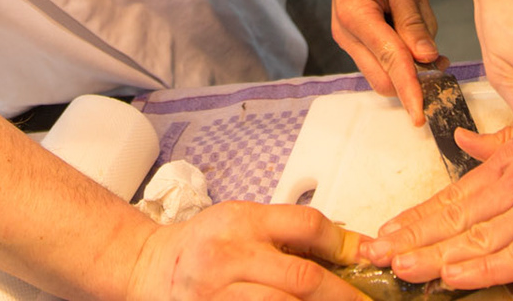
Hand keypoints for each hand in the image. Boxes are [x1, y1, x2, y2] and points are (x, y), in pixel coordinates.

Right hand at [126, 201, 366, 300]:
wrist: (147, 268)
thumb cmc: (198, 245)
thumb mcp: (238, 220)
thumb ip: (283, 230)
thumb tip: (343, 246)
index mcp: (241, 220)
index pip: (307, 225)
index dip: (345, 244)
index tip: (366, 257)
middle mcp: (229, 255)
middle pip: (303, 278)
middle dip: (343, 295)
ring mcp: (219, 293)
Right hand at [325, 0, 439, 121]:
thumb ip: (412, 20)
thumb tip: (428, 58)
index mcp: (355, 14)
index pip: (390, 61)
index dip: (410, 89)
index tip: (424, 115)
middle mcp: (346, 32)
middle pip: (385, 77)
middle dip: (417, 72)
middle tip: (440, 47)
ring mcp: (349, 37)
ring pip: (387, 70)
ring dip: (413, 53)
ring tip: (416, 5)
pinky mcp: (358, 37)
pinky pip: (386, 56)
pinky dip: (406, 46)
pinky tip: (409, 11)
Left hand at [368, 95, 512, 286]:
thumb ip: (508, 140)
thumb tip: (465, 144)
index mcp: (512, 164)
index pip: (453, 196)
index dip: (416, 218)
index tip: (379, 234)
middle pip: (456, 220)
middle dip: (414, 240)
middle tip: (373, 256)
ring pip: (480, 239)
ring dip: (437, 256)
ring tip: (399, 269)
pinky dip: (489, 267)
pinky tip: (457, 275)